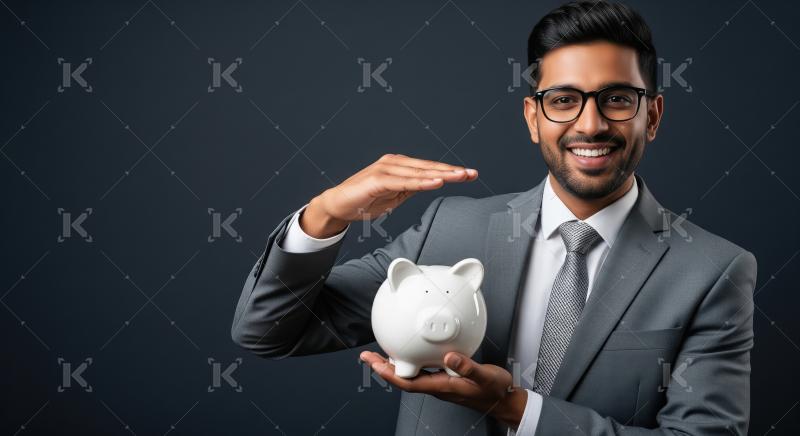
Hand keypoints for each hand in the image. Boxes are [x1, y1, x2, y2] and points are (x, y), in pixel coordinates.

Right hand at [301, 154, 477, 237]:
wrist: (337, 205)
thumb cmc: (363, 200)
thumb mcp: (394, 196)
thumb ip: (410, 189)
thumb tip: (429, 185)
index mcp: (399, 166)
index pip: (429, 168)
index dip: (449, 171)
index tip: (468, 174)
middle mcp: (393, 163)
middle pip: (428, 167)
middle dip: (451, 171)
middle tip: (471, 173)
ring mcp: (385, 169)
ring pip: (419, 172)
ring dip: (441, 174)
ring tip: (459, 176)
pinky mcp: (377, 179)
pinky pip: (404, 181)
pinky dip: (421, 182)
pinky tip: (436, 182)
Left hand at [359, 350, 526, 429]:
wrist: (504, 400)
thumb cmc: (495, 391)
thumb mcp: (485, 377)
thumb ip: (468, 367)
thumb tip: (450, 356)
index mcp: (442, 386)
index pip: (408, 382)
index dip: (389, 374)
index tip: (374, 364)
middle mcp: (437, 385)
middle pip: (403, 378)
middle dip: (383, 368)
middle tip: (367, 357)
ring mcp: (440, 381)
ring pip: (410, 373)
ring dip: (393, 364)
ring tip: (380, 354)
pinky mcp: (446, 376)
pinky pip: (422, 369)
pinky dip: (410, 360)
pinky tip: (409, 352)